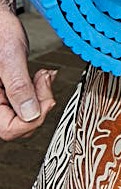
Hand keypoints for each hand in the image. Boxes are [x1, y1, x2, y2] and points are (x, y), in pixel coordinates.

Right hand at [0, 9, 56, 139]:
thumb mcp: (10, 58)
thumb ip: (19, 87)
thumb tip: (32, 115)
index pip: (10, 129)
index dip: (33, 119)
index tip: (48, 99)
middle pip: (19, 125)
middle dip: (39, 104)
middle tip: (44, 80)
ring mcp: (0, 99)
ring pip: (25, 114)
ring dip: (40, 96)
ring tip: (42, 75)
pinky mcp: (8, 92)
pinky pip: (25, 102)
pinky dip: (37, 91)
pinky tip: (40, 77)